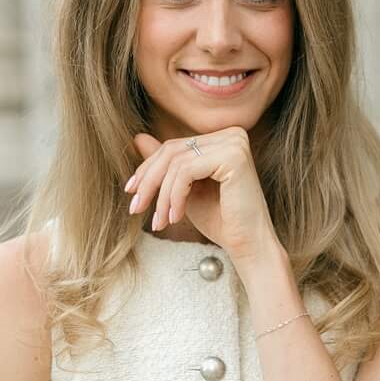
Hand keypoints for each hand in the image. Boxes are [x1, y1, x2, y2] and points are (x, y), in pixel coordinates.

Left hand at [125, 127, 276, 261]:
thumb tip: (137, 137)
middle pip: (172, 151)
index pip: (174, 147)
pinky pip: (186, 171)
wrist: (248, 245)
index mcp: (223, 139)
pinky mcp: (233, 157)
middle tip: (135, 208)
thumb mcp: (185, 190)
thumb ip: (166, 165)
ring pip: (176, 163)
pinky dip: (174, 196)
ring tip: (159, 221)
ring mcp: (234, 143)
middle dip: (149, 182)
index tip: (130, 191)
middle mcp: (232, 135)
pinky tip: (175, 217)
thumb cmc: (221, 221)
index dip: (148, 169)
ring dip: (162, 196)